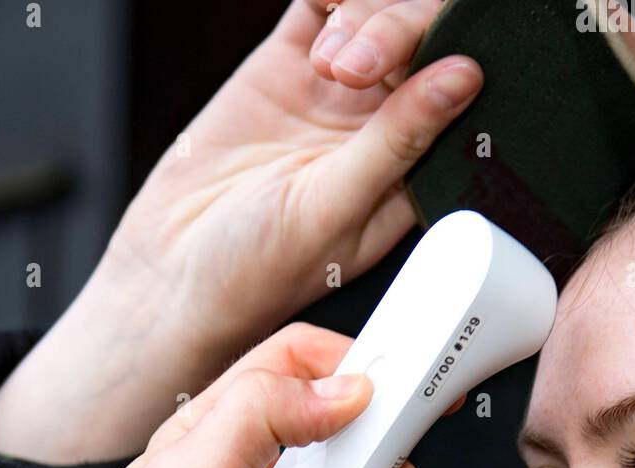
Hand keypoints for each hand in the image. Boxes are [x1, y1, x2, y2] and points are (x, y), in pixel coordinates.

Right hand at [0, 1, 480, 463]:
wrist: (171, 274)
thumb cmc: (255, 272)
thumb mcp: (332, 210)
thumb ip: (397, 139)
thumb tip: (463, 79)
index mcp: (412, 172)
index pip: (457, 92)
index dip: (449, 54)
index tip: (421, 60)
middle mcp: (382, 128)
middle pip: (423, 37)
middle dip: (398, 30)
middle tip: (354, 68)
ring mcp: (334, 93)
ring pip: (376, 11)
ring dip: (362, 15)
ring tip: (325, 64)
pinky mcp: (285, 64)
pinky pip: (320, 5)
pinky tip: (318, 12)